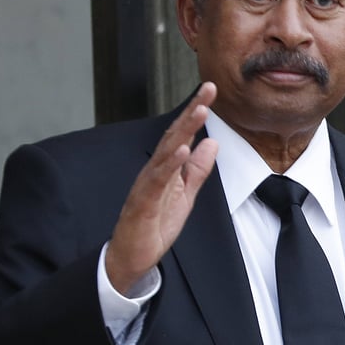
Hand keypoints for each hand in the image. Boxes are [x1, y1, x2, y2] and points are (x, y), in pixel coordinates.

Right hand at [104, 83, 218, 295]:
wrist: (132, 256)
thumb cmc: (155, 224)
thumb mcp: (185, 194)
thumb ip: (197, 169)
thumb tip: (211, 143)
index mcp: (166, 167)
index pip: (182, 134)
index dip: (196, 111)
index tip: (211, 90)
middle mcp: (155, 170)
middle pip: (174, 134)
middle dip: (192, 110)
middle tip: (208, 89)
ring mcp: (147, 184)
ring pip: (166, 152)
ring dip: (183, 130)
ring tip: (199, 111)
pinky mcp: (143, 202)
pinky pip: (156, 180)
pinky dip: (169, 164)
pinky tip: (181, 150)